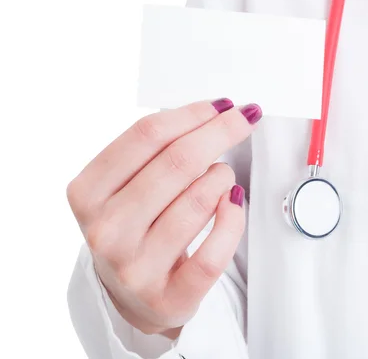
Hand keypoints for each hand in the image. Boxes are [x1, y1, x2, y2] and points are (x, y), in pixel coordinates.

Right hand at [67, 99, 261, 336]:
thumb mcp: (126, 187)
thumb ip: (156, 151)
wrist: (134, 298)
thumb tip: (214, 112)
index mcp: (88, 193)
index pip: (146, 136)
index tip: (221, 105)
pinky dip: (233, 219)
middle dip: (220, 133)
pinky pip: (215, 251)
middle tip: (242, 121)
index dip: (192, 114)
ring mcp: (135, 267)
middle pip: (177, 162)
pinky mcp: (169, 296)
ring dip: (222, 177)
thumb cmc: (135, 229)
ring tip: (222, 175)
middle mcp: (106, 230)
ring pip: (198, 202)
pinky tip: (233, 202)